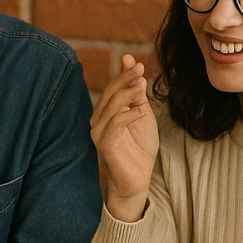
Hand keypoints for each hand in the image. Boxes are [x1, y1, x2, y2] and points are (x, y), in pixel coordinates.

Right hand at [89, 54, 158, 222]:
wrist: (137, 179)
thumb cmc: (139, 149)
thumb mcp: (143, 116)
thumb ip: (138, 96)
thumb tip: (135, 70)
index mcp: (107, 111)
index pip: (113, 88)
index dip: (124, 75)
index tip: (136, 63)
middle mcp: (99, 120)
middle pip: (110, 94)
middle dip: (124, 79)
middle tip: (139, 69)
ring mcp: (99, 132)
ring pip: (110, 107)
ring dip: (127, 94)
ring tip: (142, 86)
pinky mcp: (104, 144)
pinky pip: (114, 125)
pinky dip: (128, 115)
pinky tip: (141, 110)